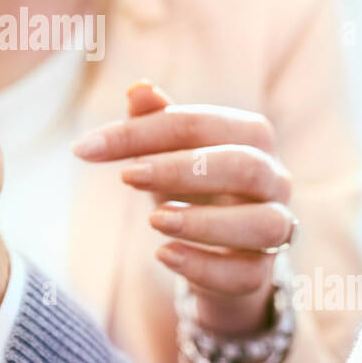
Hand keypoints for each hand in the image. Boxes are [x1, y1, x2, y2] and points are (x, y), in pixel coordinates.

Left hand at [73, 80, 293, 335]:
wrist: (220, 251)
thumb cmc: (194, 188)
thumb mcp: (170, 154)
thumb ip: (156, 121)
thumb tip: (138, 88)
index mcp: (251, 137)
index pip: (202, 123)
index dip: (144, 132)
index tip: (86, 147)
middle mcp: (274, 179)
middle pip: (244, 166)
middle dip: (181, 169)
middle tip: (126, 176)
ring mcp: (275, 228)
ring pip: (262, 223)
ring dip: (203, 222)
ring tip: (153, 219)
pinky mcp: (262, 273)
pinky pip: (246, 274)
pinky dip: (205, 266)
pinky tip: (164, 255)